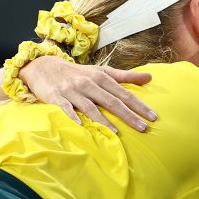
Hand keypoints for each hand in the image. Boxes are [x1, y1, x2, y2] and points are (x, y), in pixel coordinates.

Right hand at [19, 56, 156, 131]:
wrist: (44, 66)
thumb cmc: (79, 73)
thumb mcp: (102, 71)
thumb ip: (126, 76)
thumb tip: (150, 78)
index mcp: (101, 77)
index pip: (124, 93)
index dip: (139, 105)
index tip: (153, 116)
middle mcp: (88, 83)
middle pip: (111, 101)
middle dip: (128, 115)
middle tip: (143, 128)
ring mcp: (72, 90)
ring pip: (90, 107)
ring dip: (103, 120)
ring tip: (117, 132)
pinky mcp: (56, 97)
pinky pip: (65, 109)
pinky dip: (73, 117)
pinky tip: (81, 126)